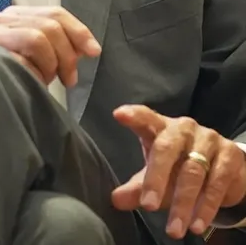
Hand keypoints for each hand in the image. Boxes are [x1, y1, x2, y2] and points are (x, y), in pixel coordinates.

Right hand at [0, 5, 100, 87]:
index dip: (78, 31)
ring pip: (38, 37)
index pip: (54, 13)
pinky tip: (28, 82)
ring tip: (44, 80)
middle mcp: (2, 19)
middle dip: (66, 54)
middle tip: (68, 78)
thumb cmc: (9, 77)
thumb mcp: (38, 58)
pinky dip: (33, 73)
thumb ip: (58, 45)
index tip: (94, 51)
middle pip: (50, 25)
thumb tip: (88, 47)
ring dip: (49, 64)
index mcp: (16, 16)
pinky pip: (22, 59)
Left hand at [112, 105, 245, 238]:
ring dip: (182, 203)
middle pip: (166, 147)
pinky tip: (196, 225)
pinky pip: (216, 182)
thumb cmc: (180, 166)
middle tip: (148, 206)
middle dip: (156, 178)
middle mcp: (184, 128)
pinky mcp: (230, 155)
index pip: (146, 117)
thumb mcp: (158, 175)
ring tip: (174, 230)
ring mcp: (208, 139)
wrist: (224, 169)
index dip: (134, 115)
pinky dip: (206, 207)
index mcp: (161, 127)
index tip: (118, 115)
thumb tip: (116, 200)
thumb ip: (138, 186)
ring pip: (193, 170)